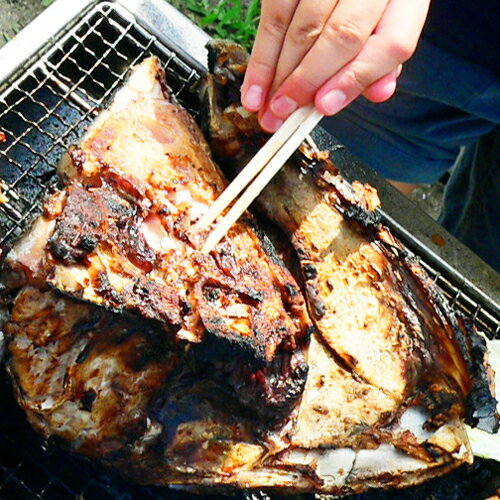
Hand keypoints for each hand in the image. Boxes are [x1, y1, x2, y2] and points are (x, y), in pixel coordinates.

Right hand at [241, 0, 430, 131]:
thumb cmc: (368, 3)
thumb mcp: (388, 25)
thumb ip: (382, 59)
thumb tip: (378, 93)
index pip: (391, 43)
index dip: (356, 79)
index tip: (324, 107)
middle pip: (342, 36)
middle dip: (306, 82)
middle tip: (283, 114)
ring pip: (302, 27)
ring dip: (278, 76)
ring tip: (265, 109)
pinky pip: (274, 15)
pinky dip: (261, 58)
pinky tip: (253, 88)